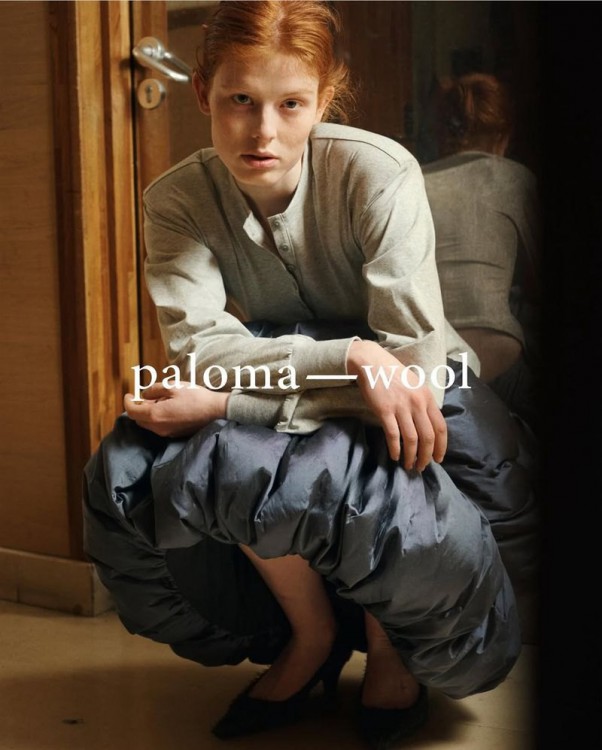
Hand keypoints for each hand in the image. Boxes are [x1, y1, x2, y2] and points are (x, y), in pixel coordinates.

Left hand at [123, 382, 228, 437]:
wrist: (216, 412)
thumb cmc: (195, 397)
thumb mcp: (173, 387)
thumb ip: (154, 390)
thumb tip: (144, 395)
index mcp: (155, 415)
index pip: (132, 411)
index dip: (127, 402)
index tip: (128, 394)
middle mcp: (158, 428)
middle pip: (139, 420)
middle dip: (138, 408)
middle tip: (145, 396)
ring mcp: (167, 433)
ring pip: (149, 424)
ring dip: (148, 413)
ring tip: (159, 400)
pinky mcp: (174, 435)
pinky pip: (159, 427)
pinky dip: (157, 418)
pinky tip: (168, 408)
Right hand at [347, 340, 446, 470]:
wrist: (372, 363)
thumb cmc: (393, 374)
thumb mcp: (416, 385)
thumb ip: (424, 402)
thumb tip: (429, 424)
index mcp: (427, 397)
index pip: (440, 427)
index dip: (441, 446)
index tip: (438, 459)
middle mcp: (417, 403)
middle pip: (427, 437)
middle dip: (426, 456)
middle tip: (422, 467)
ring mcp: (401, 407)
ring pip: (411, 439)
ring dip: (411, 456)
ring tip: (409, 465)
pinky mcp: (385, 411)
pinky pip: (393, 435)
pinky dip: (395, 449)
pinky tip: (395, 456)